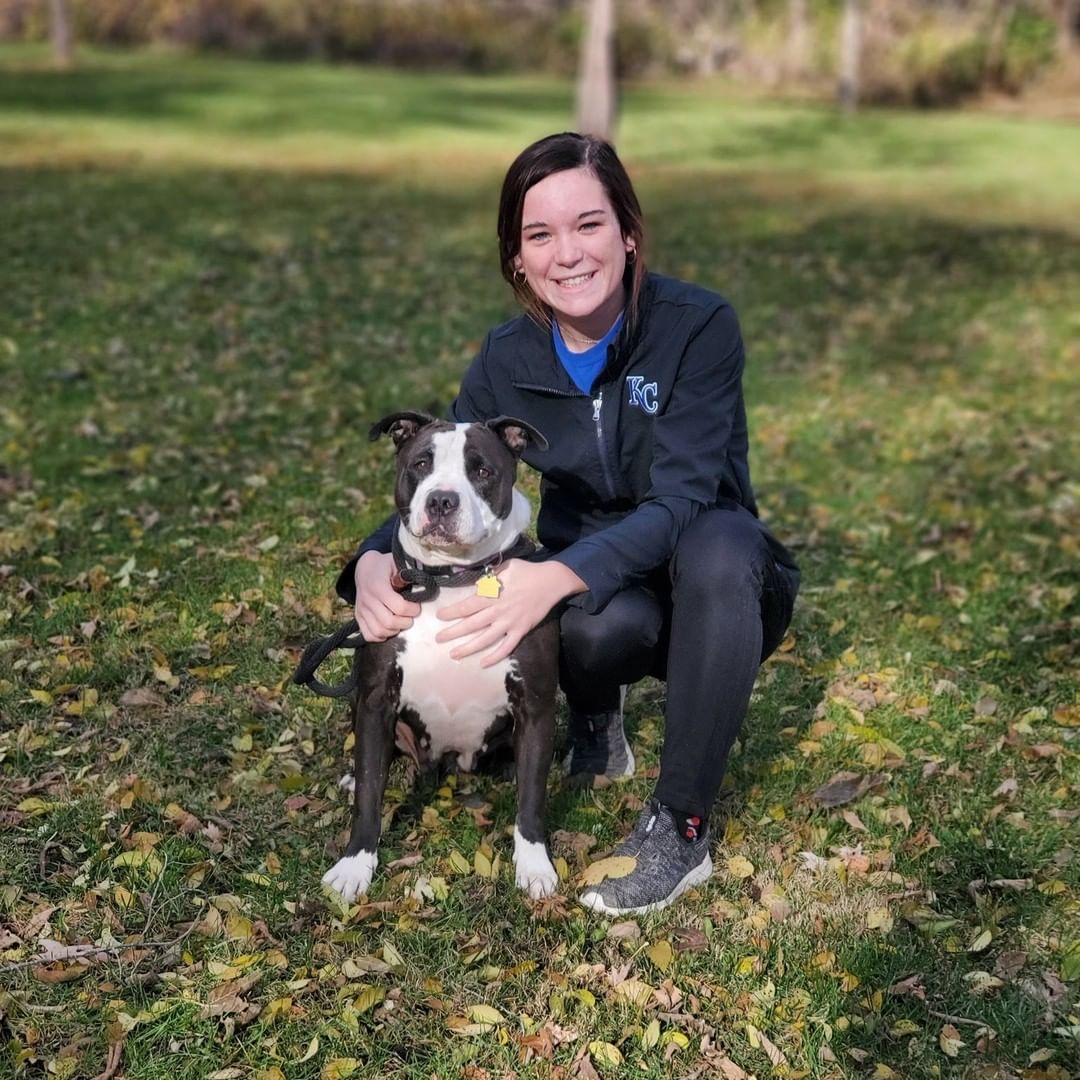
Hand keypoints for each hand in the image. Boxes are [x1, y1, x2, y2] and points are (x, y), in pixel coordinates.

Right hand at [353, 550, 420, 641]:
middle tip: (410, 616)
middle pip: (389, 622)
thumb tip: (422, 583)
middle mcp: (367, 599)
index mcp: (378, 586)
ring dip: (394, 630)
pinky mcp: (358, 616)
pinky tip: (389, 628)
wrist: (364, 568)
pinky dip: (381, 636)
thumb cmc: (385, 565)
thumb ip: (408, 573)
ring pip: (379, 631)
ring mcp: (361, 609)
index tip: (417, 607)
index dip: (412, 610)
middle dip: (405, 622)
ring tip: (401, 622)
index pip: (399, 607)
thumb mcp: (397, 562)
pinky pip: (368, 635)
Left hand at [435, 559, 586, 667]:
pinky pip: (506, 647)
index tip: (439, 616)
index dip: (451, 612)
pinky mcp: (521, 631)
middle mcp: (498, 611)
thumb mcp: (505, 567)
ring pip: (485, 639)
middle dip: (453, 632)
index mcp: (492, 594)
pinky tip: (483, 663)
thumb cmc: (527, 571)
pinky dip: (495, 656)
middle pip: (471, 624)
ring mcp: (510, 623)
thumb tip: (476, 586)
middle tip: (438, 639)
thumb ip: (489, 577)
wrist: (551, 581)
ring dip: (468, 648)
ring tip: (453, 654)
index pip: (467, 606)